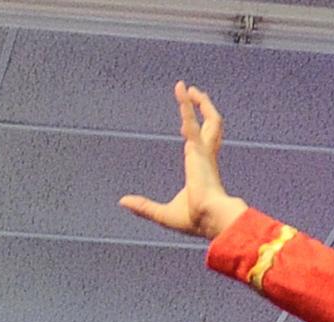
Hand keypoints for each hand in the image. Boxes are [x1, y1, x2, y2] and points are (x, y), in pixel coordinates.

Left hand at [119, 82, 247, 240]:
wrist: (210, 220)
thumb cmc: (193, 220)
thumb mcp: (162, 214)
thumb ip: (143, 206)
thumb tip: (122, 202)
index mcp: (200, 168)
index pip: (201, 144)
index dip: (194, 132)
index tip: (184, 124)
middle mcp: (204, 157)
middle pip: (210, 126)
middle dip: (203, 109)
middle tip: (194, 94)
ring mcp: (204, 153)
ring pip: (209, 119)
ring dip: (198, 102)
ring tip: (185, 88)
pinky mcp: (199, 151)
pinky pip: (192, 123)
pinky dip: (187, 106)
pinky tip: (182, 92)